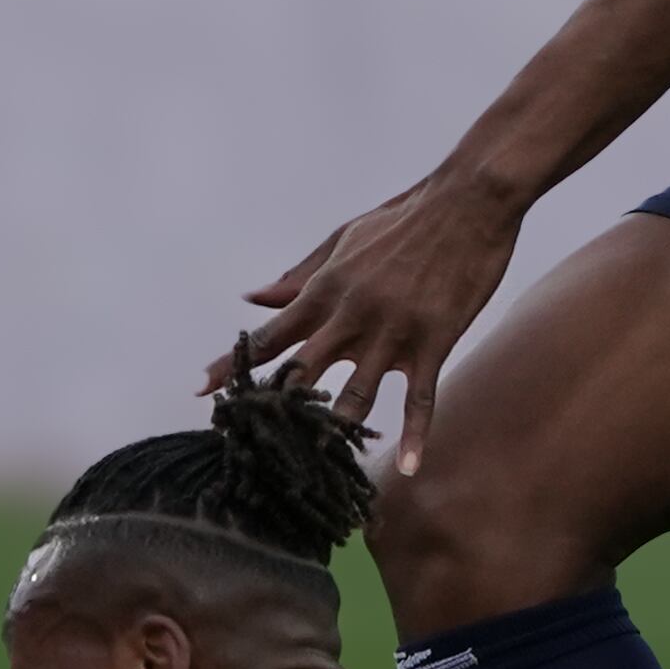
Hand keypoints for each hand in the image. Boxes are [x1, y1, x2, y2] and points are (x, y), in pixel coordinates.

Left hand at [232, 170, 527, 478]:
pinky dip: (415, 435)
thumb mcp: (344, 239)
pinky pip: (420, 398)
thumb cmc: (404, 219)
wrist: (468, 202)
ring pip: (355, 395)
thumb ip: (300, 275)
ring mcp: (392, 331)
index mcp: (326, 290)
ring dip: (335, 431)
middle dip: (276, 410)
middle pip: (301, 374)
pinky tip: (409, 465)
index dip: (232, 363)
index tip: (201, 389)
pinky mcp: (434, 341)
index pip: (270, 335)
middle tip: (258, 445)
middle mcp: (351, 316)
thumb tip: (252, 297)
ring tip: (319, 466)